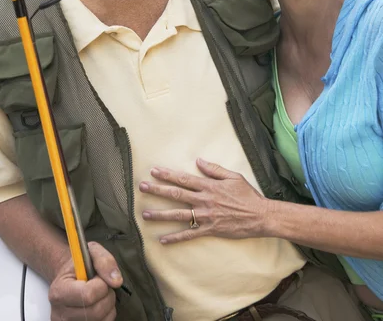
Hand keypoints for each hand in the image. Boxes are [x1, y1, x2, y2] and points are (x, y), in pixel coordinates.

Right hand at [49, 241, 122, 320]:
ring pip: (101, 320)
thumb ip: (104, 261)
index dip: (101, 285)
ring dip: (108, 305)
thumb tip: (116, 281)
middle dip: (107, 295)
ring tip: (100, 294)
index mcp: (59, 291)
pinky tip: (99, 304)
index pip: (88, 295)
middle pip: (96, 311)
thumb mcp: (91, 252)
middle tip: (102, 285)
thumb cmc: (80, 264)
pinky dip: (106, 315)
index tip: (99, 277)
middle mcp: (59, 313)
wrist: (70, 277)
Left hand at [140, 158, 270, 243]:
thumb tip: (198, 161)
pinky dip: (175, 238)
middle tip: (142, 187)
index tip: (154, 171)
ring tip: (145, 214)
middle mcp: (204, 200)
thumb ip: (214, 169)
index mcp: (209, 186)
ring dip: (160, 214)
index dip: (168, 174)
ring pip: (179, 215)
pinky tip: (162, 239)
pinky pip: (189, 235)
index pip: (184, 179)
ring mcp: (206, 216)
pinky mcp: (210, 230)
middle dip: (157, 190)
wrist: (260, 216)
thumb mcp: (233, 176)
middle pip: (176, 194)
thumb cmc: (248, 195)